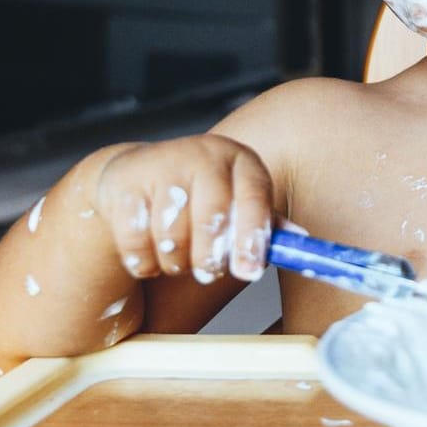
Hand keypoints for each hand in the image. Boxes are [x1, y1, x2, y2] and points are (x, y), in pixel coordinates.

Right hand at [92, 135, 274, 283]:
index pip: (254, 198)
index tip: (249, 273)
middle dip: (210, 258)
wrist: (140, 175)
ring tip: (178, 258)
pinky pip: (136, 240)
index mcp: (240, 160)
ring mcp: (163, 163)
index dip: (252, 239)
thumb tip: (300, 240)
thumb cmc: (200, 197)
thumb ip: (267, 223)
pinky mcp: (126, 182)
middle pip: (212, 220)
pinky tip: (150, 253)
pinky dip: (144, 261)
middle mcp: (204, 154)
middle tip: (207, 272)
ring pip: (172, 236)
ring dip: (176, 262)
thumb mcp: (238, 203)